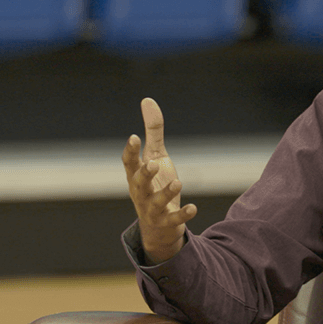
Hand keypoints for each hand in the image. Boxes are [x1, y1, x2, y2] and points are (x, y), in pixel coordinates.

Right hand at [122, 98, 196, 263]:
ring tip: (177, 182)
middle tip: (152, 163)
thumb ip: (153, 131)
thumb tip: (147, 100)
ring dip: (166, 193)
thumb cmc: (155, 183)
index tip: (133, 137)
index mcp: (135, 175)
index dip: (130, 151)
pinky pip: (173, 219)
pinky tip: (194, 208)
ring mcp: (152, 208)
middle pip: (138, 183)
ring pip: (155, 201)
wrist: (158, 223)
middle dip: (144, 174)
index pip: (128, 163)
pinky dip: (182, 214)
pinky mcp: (166, 221)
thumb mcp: (156, 156)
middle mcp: (140, 192)